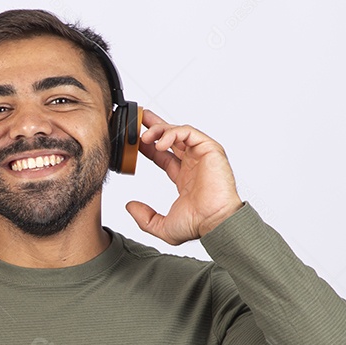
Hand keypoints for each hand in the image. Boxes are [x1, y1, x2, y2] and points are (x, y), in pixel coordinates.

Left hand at [125, 109, 243, 244]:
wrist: (215, 221)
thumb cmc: (197, 224)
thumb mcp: (162, 226)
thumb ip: (144, 218)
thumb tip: (130, 207)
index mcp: (184, 178)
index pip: (164, 156)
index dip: (149, 147)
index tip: (135, 142)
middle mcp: (194, 164)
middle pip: (172, 138)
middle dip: (155, 126)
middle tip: (139, 119)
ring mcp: (202, 155)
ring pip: (179, 132)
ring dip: (160, 130)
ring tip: (144, 137)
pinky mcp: (210, 149)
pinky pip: (189, 133)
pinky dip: (173, 133)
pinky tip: (160, 143)